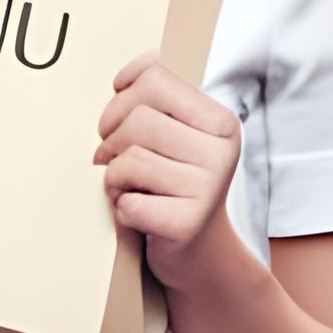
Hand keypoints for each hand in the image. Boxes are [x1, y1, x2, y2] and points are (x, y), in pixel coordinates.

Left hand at [93, 50, 242, 290]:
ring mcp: (208, 189)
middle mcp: (221, 152)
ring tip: (127, 186)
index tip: (118, 117)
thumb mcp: (176, 136)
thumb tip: (124, 79)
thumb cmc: (176, 184)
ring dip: (113, 175)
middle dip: (111, 138)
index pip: (154, 79)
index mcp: (220, 122)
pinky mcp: (187, 225)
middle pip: (137, 119)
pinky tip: (137, 211)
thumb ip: (155, 101)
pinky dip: (120, 207)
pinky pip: (127, 201)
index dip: (121, 98)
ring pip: (128, 159)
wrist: (201, 253)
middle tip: (112, 157)